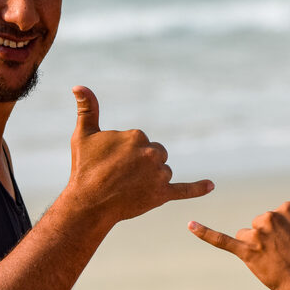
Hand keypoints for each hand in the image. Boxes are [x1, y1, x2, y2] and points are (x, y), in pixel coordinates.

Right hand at [66, 86, 212, 223]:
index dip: (125, 153)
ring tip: (129, 187)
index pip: (140, 141)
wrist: (88, 203)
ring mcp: (159, 175)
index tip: (111, 162)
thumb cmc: (84, 169)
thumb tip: (79, 86)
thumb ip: (87, 109)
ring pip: (163, 172)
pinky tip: (211, 185)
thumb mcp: (83, 135)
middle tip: (121, 176)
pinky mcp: (162, 194)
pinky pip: (185, 190)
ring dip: (151, 179)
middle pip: (155, 155)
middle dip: (142, 164)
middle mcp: (152, 152)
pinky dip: (198, 188)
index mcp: (138, 135)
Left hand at [188, 186, 289, 289]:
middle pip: (259, 226)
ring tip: (272, 262)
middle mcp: (269, 216)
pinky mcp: (244, 250)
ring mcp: (256, 233)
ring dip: (256, 249)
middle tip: (285, 256)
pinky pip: (221, 240)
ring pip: (247, 236)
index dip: (283, 234)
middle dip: (268, 241)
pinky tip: (189, 224)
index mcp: (286, 207)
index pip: (275, 217)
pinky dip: (204, 232)